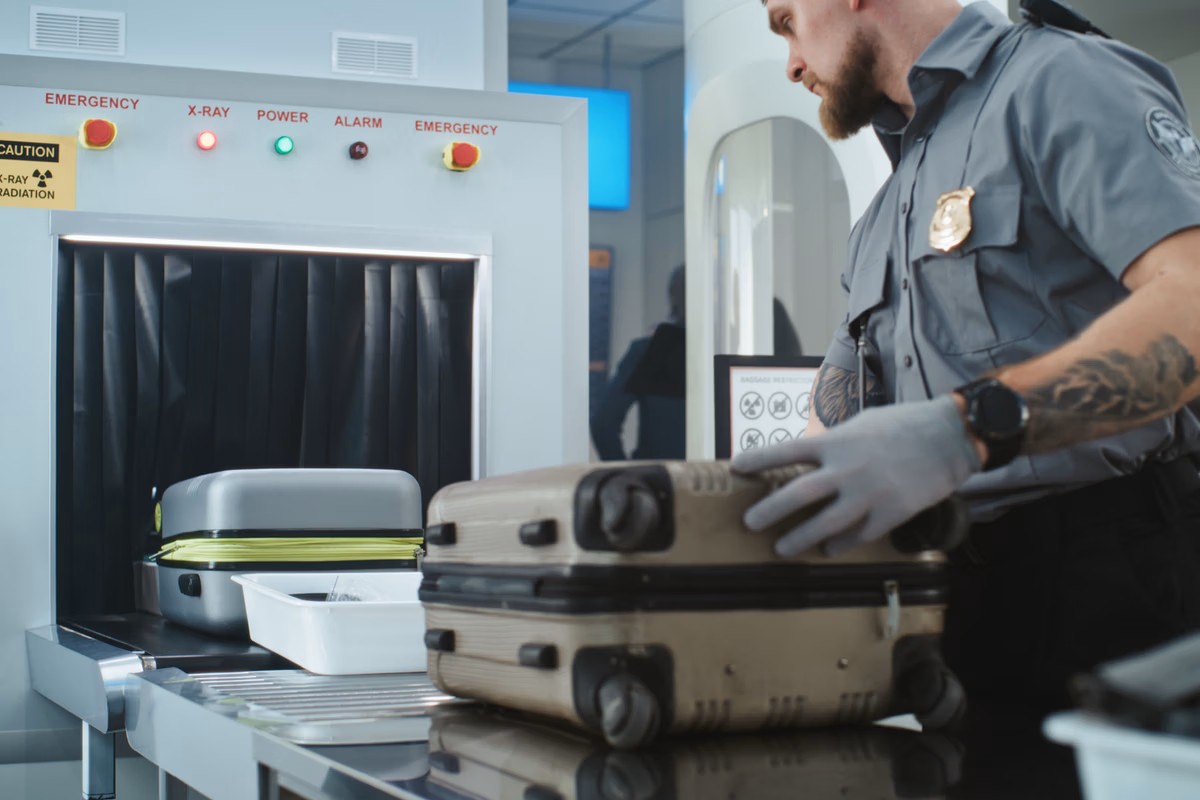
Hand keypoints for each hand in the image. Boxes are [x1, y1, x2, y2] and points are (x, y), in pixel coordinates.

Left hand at [731, 395, 981, 556]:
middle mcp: (847, 468)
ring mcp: (869, 493)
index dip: (758, 458)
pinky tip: (829, 549)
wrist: (948, 436)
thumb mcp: (860, 424)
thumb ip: (833, 444)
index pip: (787, 449)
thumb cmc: (902, 425)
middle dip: (768, 510)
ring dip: (799, 538)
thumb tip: (806, 458)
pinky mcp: (891, 513)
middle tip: (748, 523)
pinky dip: (842, 544)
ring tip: (780, 549)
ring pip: (825, 524)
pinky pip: (859, 535)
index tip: (736, 468)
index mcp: (837, 441)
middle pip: (798, 493)